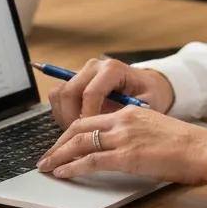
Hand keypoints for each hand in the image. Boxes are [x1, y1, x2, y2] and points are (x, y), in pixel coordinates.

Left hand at [37, 105, 206, 184]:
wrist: (202, 149)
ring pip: (80, 143)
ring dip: (59, 156)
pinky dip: (73, 167)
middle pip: (79, 128)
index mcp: (130, 112)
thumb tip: (118, 148)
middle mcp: (123, 120)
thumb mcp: (155, 130)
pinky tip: (63, 173)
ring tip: (47, 167)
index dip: (71, 133)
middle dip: (58, 144)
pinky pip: (91, 161)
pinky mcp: (127, 156)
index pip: (90, 119)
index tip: (61, 144)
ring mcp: (124, 137)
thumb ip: (135, 133)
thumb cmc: (185, 145)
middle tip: (46, 157)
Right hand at [48, 57, 173, 124]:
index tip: (93, 136)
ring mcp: (81, 72)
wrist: (148, 85)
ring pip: (58, 94)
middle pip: (68, 93)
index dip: (88, 117)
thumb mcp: (147, 105)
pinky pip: (57, 97)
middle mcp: (93, 67)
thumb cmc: (149, 95)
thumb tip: (108, 132)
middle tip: (81, 140)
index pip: (90, 93)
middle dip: (71, 119)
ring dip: (63, 117)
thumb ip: (128, 115)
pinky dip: (61, 114)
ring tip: (78, 134)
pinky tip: (76, 127)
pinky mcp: (74, 80)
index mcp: (112, 69)